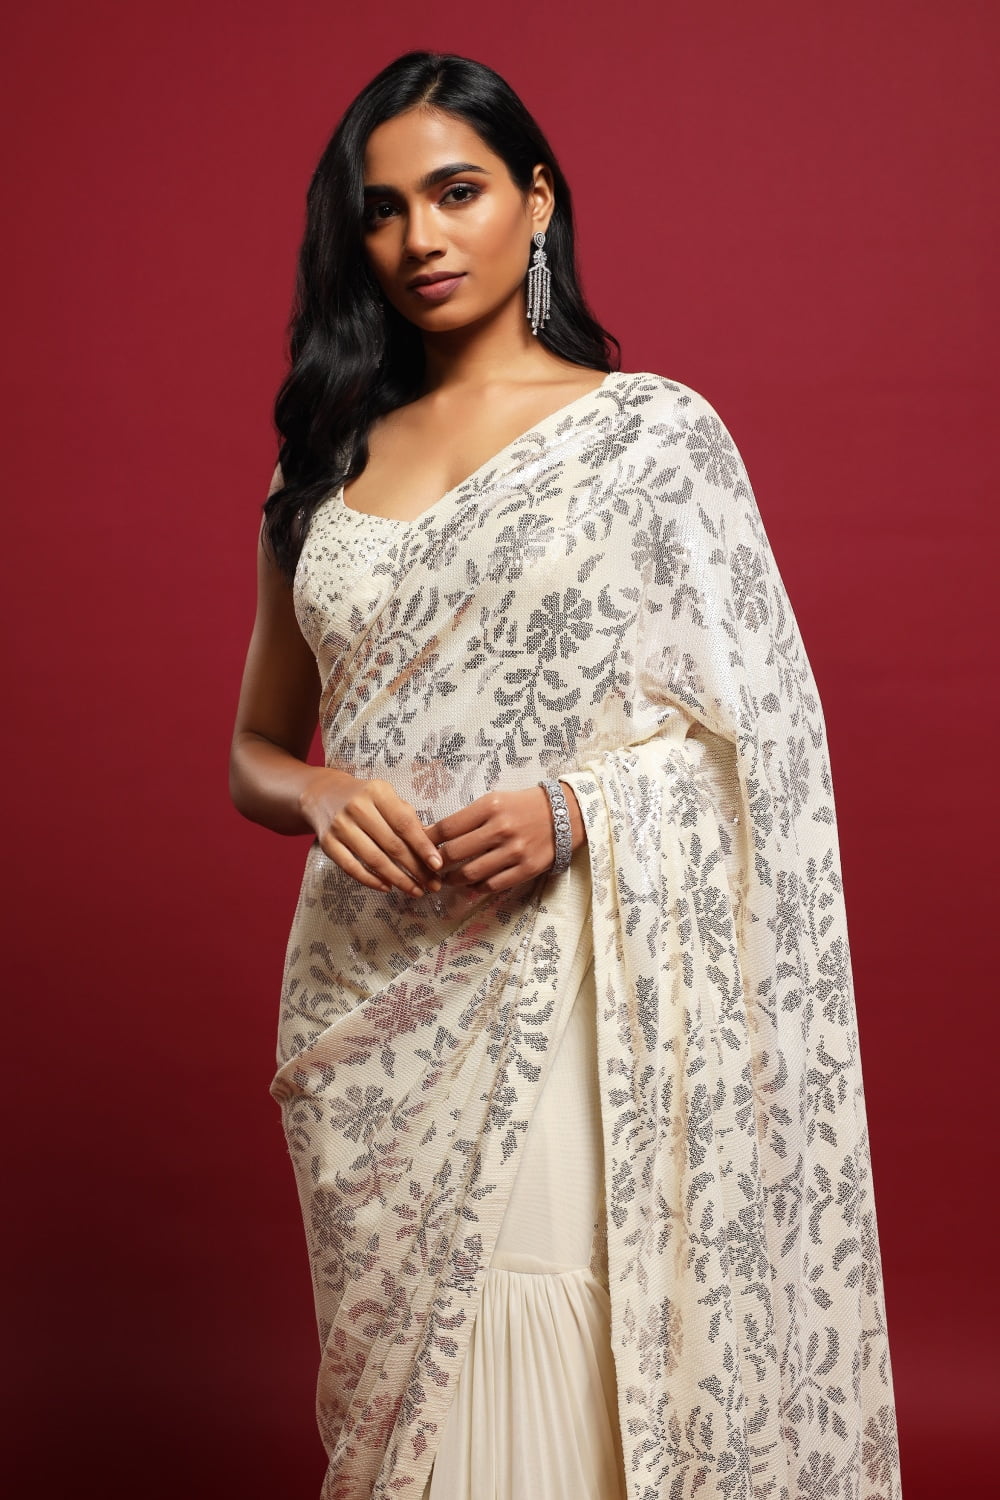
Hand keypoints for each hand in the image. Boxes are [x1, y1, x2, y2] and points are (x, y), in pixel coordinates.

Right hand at [300, 769, 442, 896]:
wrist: (322, 794)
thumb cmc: (364, 798)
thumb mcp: (386, 797)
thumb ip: (407, 819)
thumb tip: (431, 849)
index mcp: (377, 792)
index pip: (405, 823)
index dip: (423, 846)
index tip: (437, 865)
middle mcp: (357, 807)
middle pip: (392, 845)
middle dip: (416, 869)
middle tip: (432, 885)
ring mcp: (340, 826)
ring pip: (374, 860)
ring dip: (398, 879)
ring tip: (416, 890)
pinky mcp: (327, 843)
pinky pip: (352, 868)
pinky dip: (372, 881)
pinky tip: (388, 887)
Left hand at [424, 783, 585, 896]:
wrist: (564, 814)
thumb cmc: (522, 805)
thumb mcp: (494, 800)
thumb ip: (468, 817)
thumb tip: (434, 835)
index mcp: (490, 806)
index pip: (448, 827)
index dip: (428, 839)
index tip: (419, 846)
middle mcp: (501, 828)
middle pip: (454, 852)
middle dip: (436, 863)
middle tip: (429, 867)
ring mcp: (514, 851)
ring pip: (471, 873)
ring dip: (453, 879)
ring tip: (446, 878)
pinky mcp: (526, 869)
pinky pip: (493, 885)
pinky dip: (476, 888)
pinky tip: (470, 885)